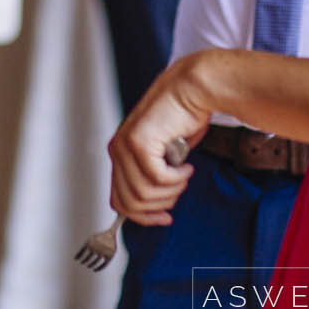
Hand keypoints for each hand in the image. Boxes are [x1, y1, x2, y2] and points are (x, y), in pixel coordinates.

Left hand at [107, 53, 213, 225]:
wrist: (190, 90)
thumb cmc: (181, 119)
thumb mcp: (162, 155)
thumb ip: (151, 176)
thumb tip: (152, 207)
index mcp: (119, 154)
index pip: (120, 201)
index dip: (143, 217)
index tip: (164, 218)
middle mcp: (117, 150)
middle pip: (131, 203)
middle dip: (160, 205)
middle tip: (178, 191)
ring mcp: (125, 146)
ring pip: (144, 193)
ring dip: (171, 191)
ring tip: (183, 175)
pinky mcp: (139, 142)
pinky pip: (158, 178)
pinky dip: (177, 178)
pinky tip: (185, 166)